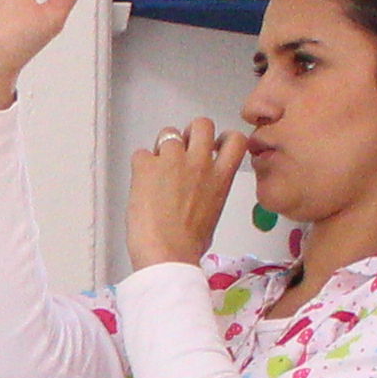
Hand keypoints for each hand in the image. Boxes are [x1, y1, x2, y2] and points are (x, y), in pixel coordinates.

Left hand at [127, 121, 238, 269]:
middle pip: (202, 124)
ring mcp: (173, 161)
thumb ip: (208, 193)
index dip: (223, 138)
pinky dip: (140, 164)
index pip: (235, 140)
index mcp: (221, 178)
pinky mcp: (146, 166)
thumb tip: (197, 195)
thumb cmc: (189, 245)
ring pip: (169, 133)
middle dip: (191, 132)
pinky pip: (141, 153)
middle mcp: (200, 163)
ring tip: (157, 169)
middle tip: (182, 149)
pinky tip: (140, 182)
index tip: (215, 145)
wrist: (167, 253)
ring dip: (162, 147)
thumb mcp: (212, 215)